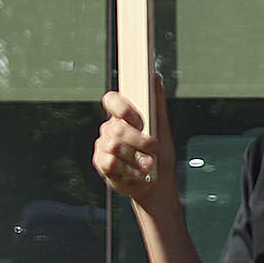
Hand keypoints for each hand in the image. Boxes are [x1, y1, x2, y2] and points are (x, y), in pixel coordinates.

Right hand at [93, 88, 177, 209]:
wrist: (157, 185)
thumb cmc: (160, 156)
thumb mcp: (163, 128)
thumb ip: (158, 102)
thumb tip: (156, 77)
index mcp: (122, 117)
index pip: (111, 100)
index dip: (123, 108)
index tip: (139, 122)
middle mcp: (109, 128)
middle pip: (118, 128)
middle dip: (140, 141)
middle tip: (154, 149)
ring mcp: (103, 145)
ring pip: (114, 145)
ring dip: (136, 157)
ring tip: (148, 165)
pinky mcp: (101, 163)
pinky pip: (110, 162)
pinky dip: (128, 170)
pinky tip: (136, 173)